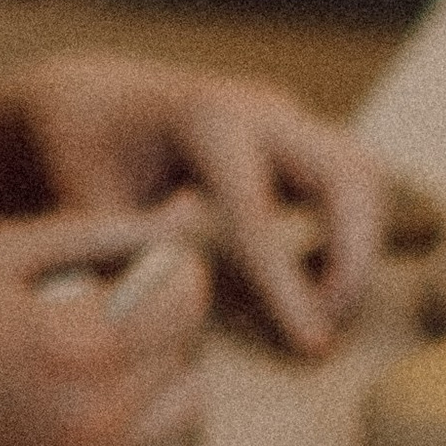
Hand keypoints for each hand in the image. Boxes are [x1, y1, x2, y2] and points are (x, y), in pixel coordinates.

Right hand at [0, 208, 210, 445]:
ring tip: (104, 331)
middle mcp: (100, 419)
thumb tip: (171, 215)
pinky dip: (138, 407)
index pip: (185, 296)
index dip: (177, 256)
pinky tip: (79, 378)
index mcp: (79, 349)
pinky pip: (147, 445)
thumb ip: (90, 231)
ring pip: (183, 404)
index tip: (152, 238)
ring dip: (163, 362)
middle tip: (125, 278)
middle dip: (172, 307)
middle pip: (191, 350)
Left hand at [10, 52, 385, 353]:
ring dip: (362, 249)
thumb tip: (177, 325)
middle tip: (326, 336)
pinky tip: (316, 291)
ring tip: (324, 319)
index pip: (259, 209)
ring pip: (364, 173)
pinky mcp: (298, 139)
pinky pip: (353, 182)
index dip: (287, 282)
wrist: (89, 99)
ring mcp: (285, 118)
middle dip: (355, 259)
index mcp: (201, 118)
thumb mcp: (86, 203)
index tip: (311, 346)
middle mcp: (257, 108)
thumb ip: (131, 260)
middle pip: (347, 173)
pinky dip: (352, 237)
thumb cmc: (80, 152)